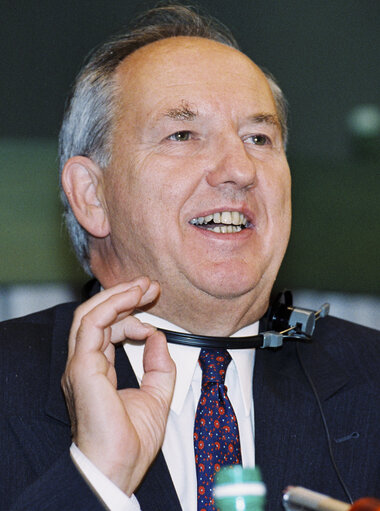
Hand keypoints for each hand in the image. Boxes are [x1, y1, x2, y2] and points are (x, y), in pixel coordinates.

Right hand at [61, 277, 175, 494]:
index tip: (153, 306)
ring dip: (118, 295)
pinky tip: (134, 299)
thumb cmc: (130, 441)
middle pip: (98, 316)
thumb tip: (158, 337)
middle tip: (149, 285)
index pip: (108, 330)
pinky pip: (92, 323)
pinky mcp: (82, 365)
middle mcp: (85, 364)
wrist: (118, 467)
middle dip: (124, 296)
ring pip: (90, 313)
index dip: (130, 313)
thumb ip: (159, 365)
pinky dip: (113, 305)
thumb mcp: (157, 395)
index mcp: (98, 371)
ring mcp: (81, 364)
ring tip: (143, 286)